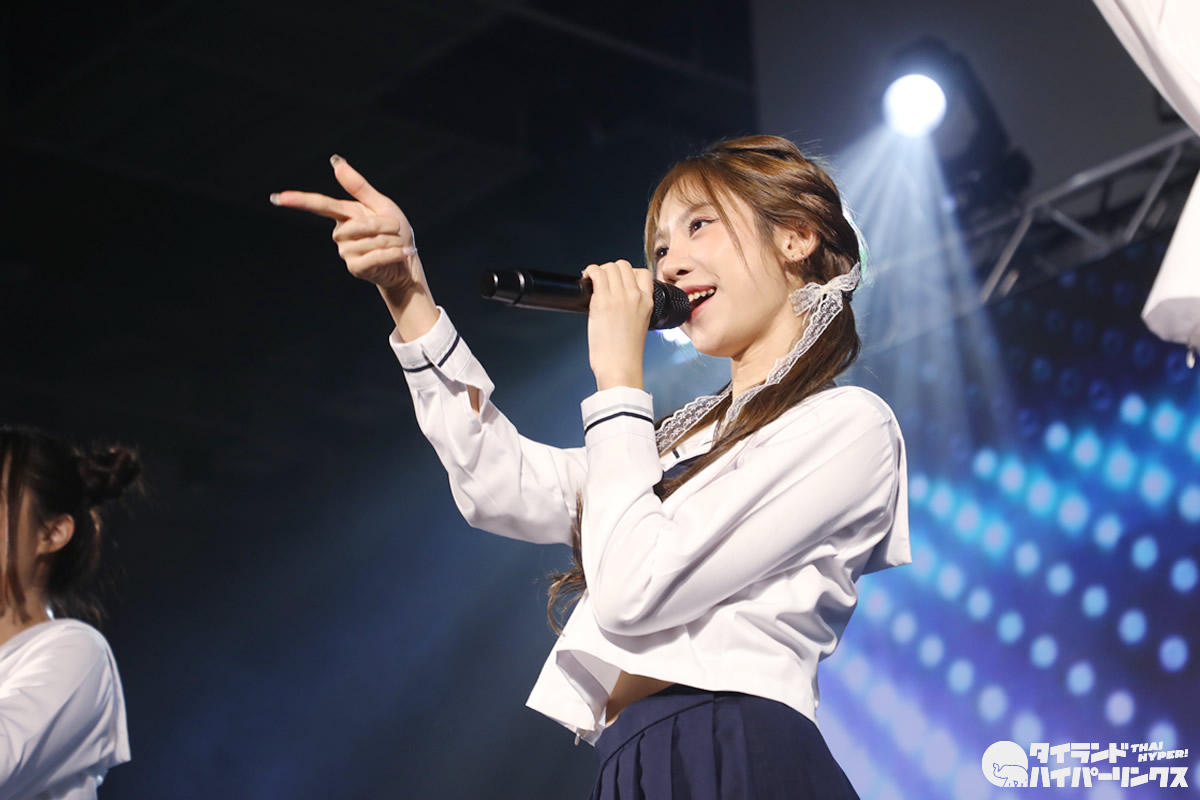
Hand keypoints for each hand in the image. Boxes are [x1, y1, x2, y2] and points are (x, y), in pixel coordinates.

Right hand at [272, 156, 423, 295]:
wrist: (407, 260)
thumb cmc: (395, 232)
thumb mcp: (381, 204)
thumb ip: (358, 186)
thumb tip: (335, 162)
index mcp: (346, 215)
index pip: (319, 205)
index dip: (298, 200)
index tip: (278, 198)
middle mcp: (341, 234)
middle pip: (359, 224)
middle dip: (383, 225)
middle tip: (395, 230)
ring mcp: (346, 252)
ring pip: (369, 241)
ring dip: (390, 240)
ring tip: (396, 244)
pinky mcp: (355, 268)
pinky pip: (374, 257)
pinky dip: (392, 254)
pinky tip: (401, 253)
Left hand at [582, 260, 653, 391]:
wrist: (620, 366)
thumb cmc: (626, 353)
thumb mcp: (640, 324)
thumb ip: (633, 307)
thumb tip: (617, 296)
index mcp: (648, 302)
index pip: (642, 273)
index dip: (628, 273)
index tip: (619, 280)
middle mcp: (635, 296)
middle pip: (624, 266)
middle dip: (611, 270)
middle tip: (603, 280)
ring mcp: (619, 297)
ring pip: (610, 267)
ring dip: (600, 270)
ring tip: (593, 280)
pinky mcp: (602, 301)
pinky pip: (597, 273)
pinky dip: (590, 271)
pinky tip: (587, 277)